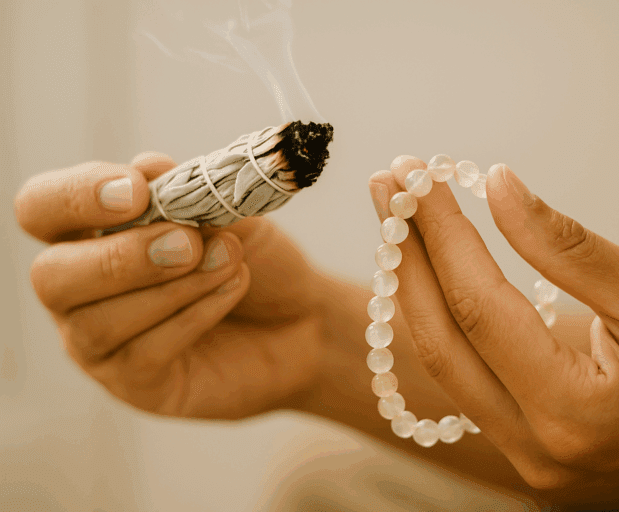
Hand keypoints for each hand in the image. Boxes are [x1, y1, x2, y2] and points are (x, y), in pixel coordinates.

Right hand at [14, 152, 326, 419]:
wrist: (304, 317)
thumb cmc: (257, 261)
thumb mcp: (231, 215)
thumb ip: (188, 192)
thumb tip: (146, 166)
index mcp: (91, 234)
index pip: (42, 209)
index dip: (76, 196)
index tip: (138, 190)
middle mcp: (82, 292)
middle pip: (52, 277)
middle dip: (123, 256)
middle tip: (189, 242)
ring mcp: (103, 345)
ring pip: (98, 323)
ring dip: (172, 286)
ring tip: (230, 260)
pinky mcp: (138, 385)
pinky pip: (144, 354)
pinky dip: (194, 314)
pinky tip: (233, 287)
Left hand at [369, 157, 618, 507]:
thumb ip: (567, 246)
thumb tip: (498, 186)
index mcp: (575, 411)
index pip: (479, 308)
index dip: (442, 233)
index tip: (416, 174)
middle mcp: (535, 448)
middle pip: (441, 339)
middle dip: (406, 253)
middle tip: (387, 184)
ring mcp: (523, 460)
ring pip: (444, 361)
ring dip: (415, 283)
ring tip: (398, 217)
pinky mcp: (522, 452)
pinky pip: (464, 377)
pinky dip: (444, 318)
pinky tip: (430, 269)